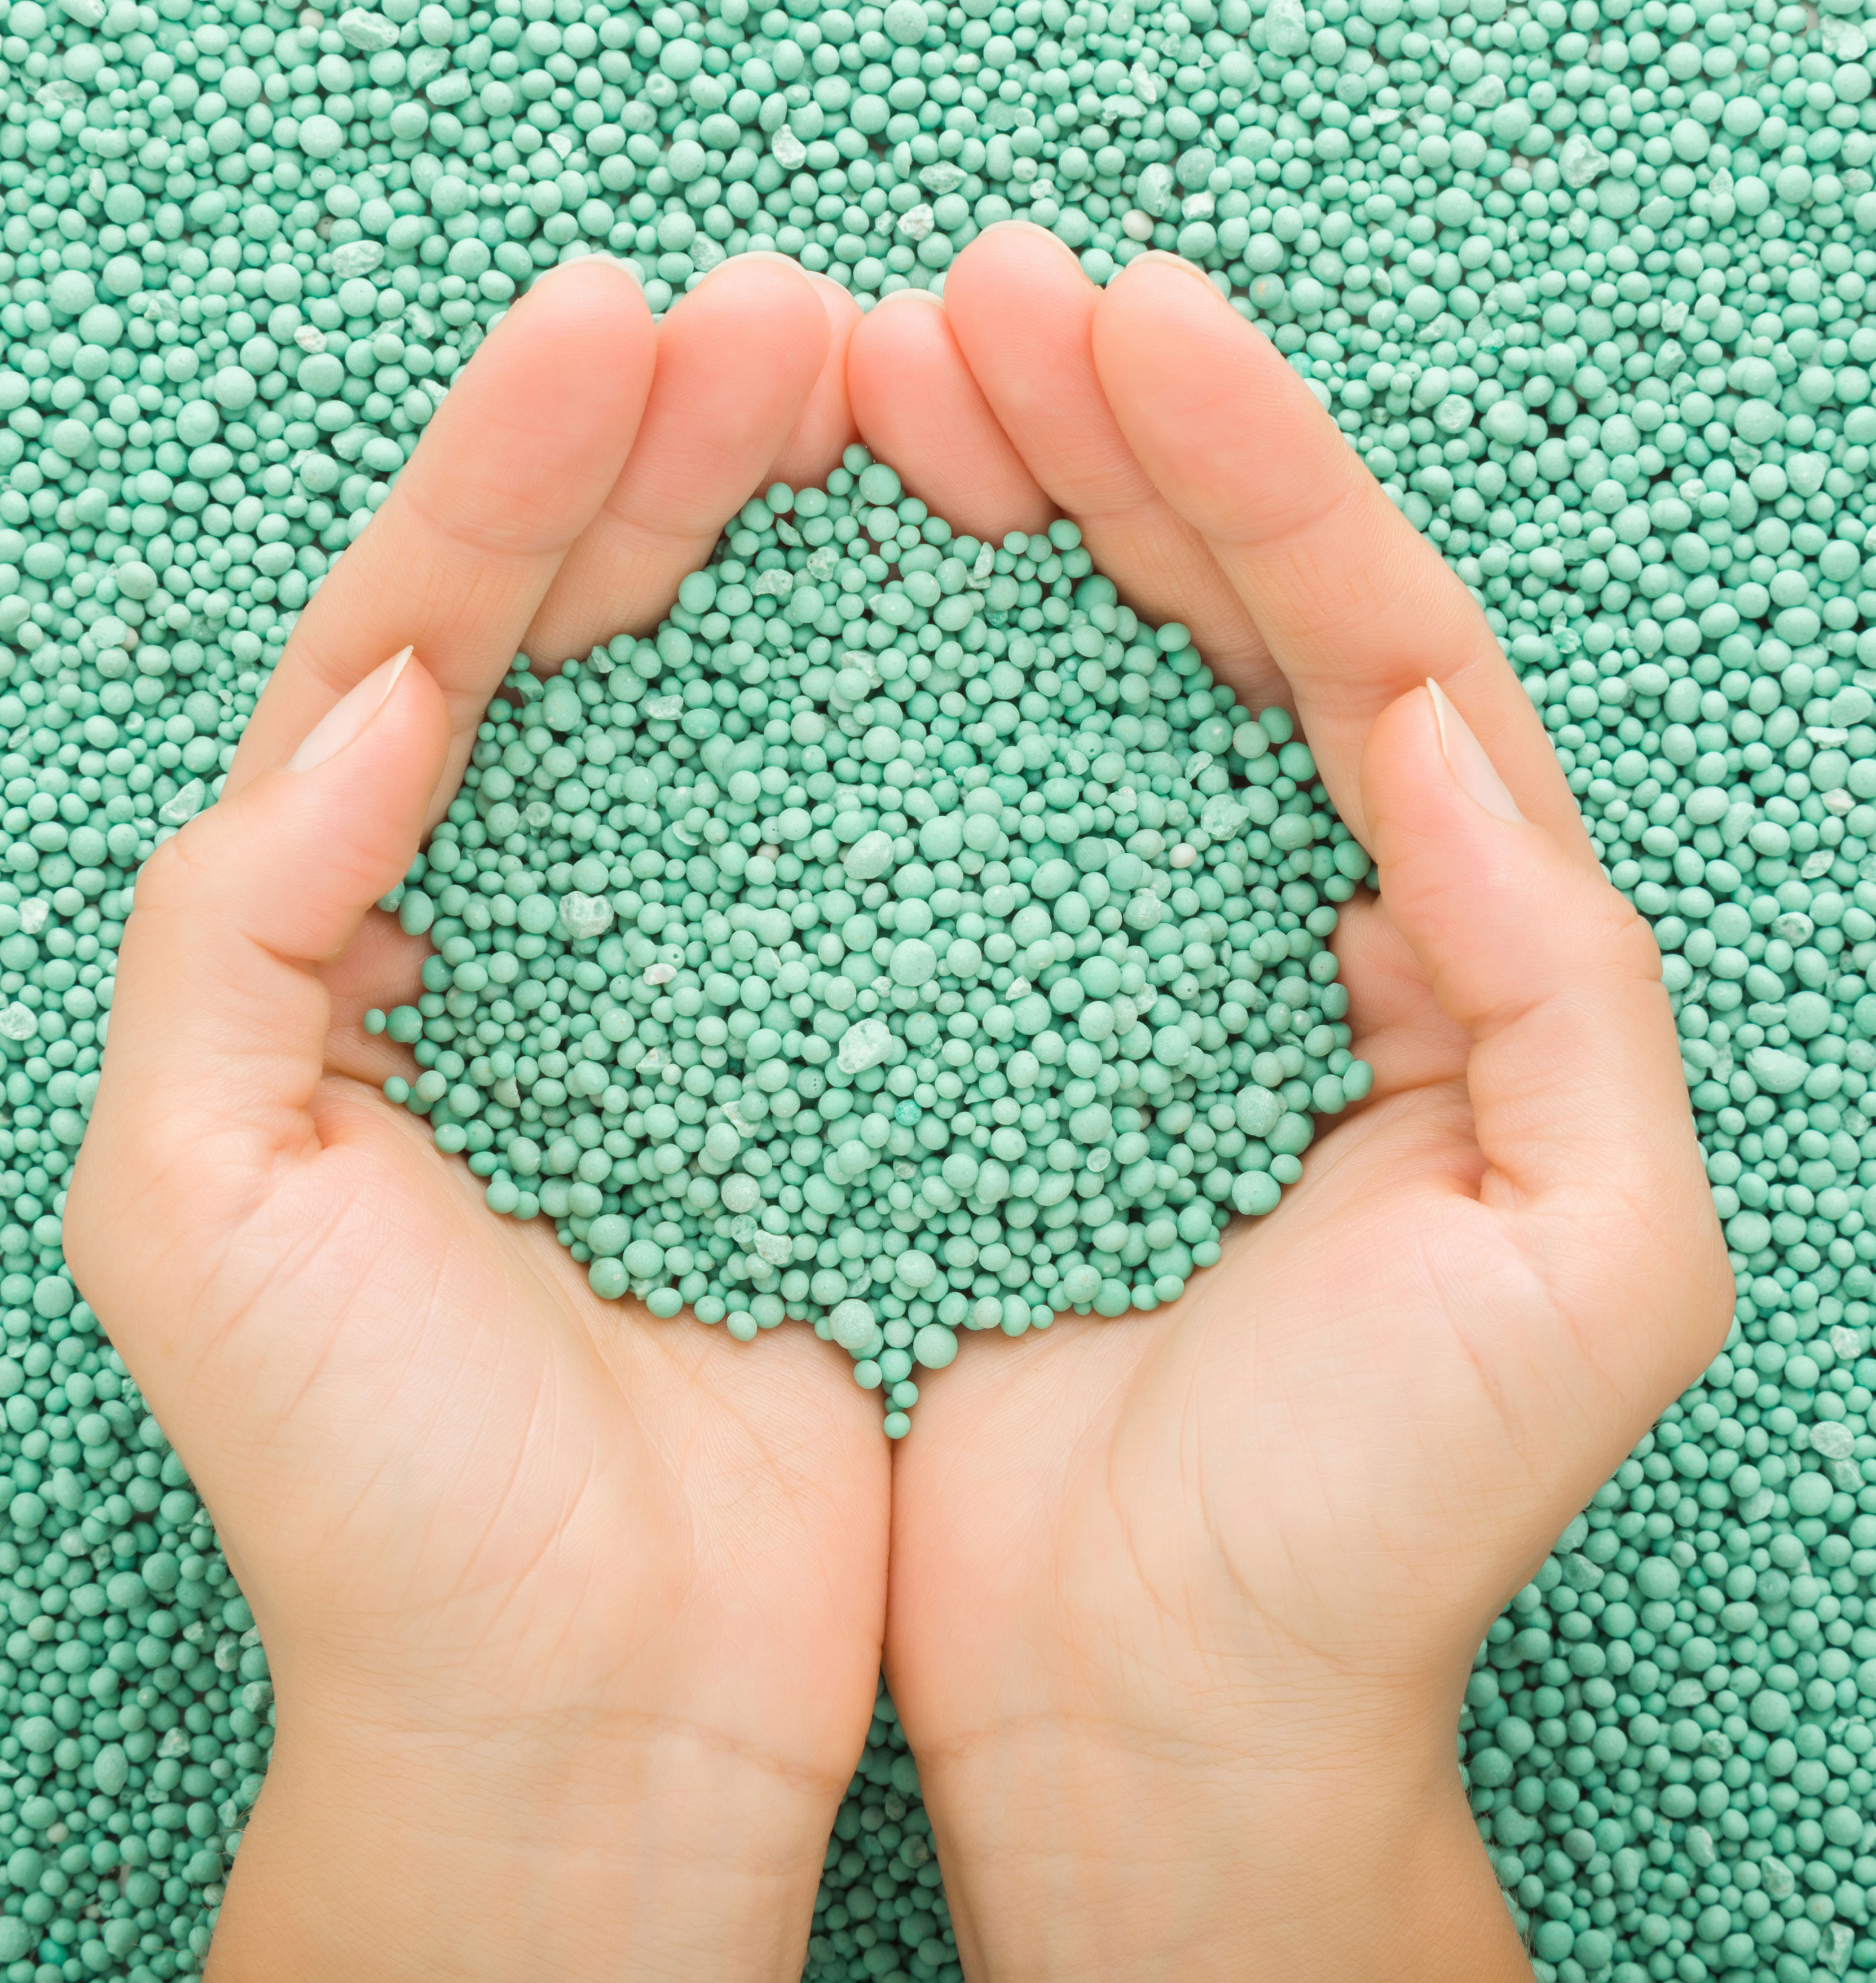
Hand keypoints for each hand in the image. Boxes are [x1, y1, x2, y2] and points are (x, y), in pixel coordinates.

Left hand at [64, 256, 886, 1982]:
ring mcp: (690, 995)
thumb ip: (239, 936)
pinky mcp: (832, 1074)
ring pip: (735, 722)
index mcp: (349, 943)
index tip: (615, 335)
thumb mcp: (199, 1211)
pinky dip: (913, 740)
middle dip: (665, 465)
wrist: (584, 1711)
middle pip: (581, 643)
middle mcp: (520, 937)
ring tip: (888, 403)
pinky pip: (871, 868)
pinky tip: (980, 625)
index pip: (418, 650)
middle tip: (788, 322)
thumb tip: (377, 699)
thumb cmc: (372, 1496)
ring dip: (796, 554)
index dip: (505, 481)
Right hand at [859, 228, 1733, 1978]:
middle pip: (1212, 632)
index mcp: (1450, 954)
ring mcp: (1109, 977)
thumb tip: (1430, 740)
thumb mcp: (1586, 1263)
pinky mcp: (967, 1047)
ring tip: (883, 388)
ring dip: (990, 533)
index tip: (1132, 334)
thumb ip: (1558, 984)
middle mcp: (1283, 931)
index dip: (1260, 481)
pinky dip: (884, 707)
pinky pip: (931, 837)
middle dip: (1110, 453)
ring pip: (1064, 702)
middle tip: (975, 309)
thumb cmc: (1380, 1526)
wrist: (1168, 1709)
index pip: (1367, 651)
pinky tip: (808, 594)